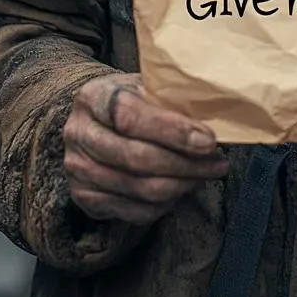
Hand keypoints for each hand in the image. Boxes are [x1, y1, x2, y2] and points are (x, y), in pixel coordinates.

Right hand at [63, 73, 228, 225]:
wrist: (94, 120)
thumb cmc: (131, 100)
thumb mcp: (145, 85)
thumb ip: (170, 98)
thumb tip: (214, 117)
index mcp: (94, 97)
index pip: (131, 117)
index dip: (173, 131)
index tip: (208, 141)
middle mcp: (79, 133)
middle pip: (136, 158)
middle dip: (185, 164)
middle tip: (218, 163)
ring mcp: (78, 169)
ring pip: (138, 188)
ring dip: (181, 185)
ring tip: (207, 175)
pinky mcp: (85, 198)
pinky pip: (134, 211)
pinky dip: (165, 204)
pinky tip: (183, 188)